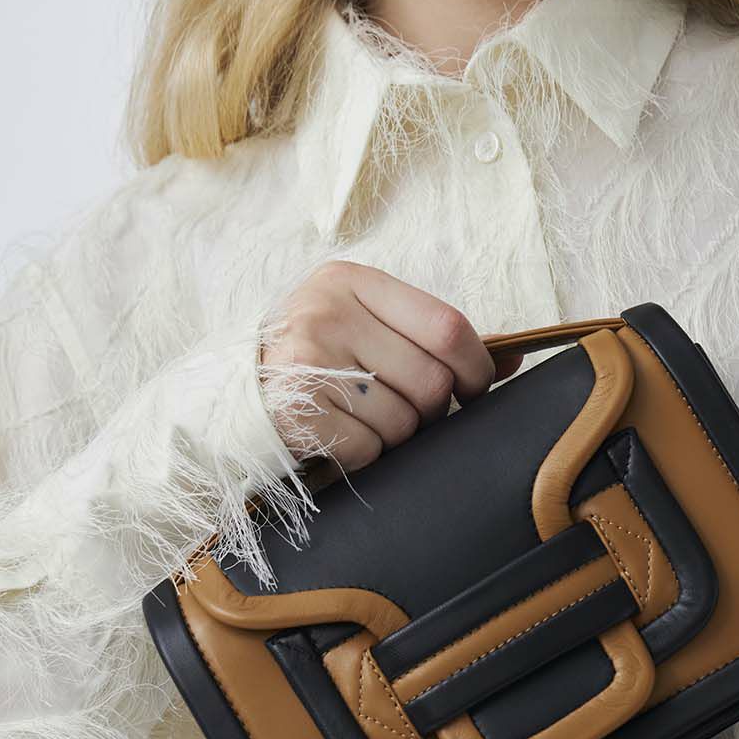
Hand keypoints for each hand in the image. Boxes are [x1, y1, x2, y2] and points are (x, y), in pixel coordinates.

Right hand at [258, 259, 523, 469]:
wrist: (226, 398)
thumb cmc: (309, 360)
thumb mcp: (361, 325)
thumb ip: (429, 337)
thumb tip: (513, 359)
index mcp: (349, 283)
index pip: (447, 326)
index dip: (476, 367)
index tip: (474, 389)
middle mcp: (327, 316)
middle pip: (432, 382)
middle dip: (434, 410)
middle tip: (409, 412)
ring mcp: (308, 365)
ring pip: (405, 422)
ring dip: (398, 435)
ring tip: (363, 420)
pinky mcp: (297, 414)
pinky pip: (369, 449)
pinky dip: (365, 454)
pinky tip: (340, 437)